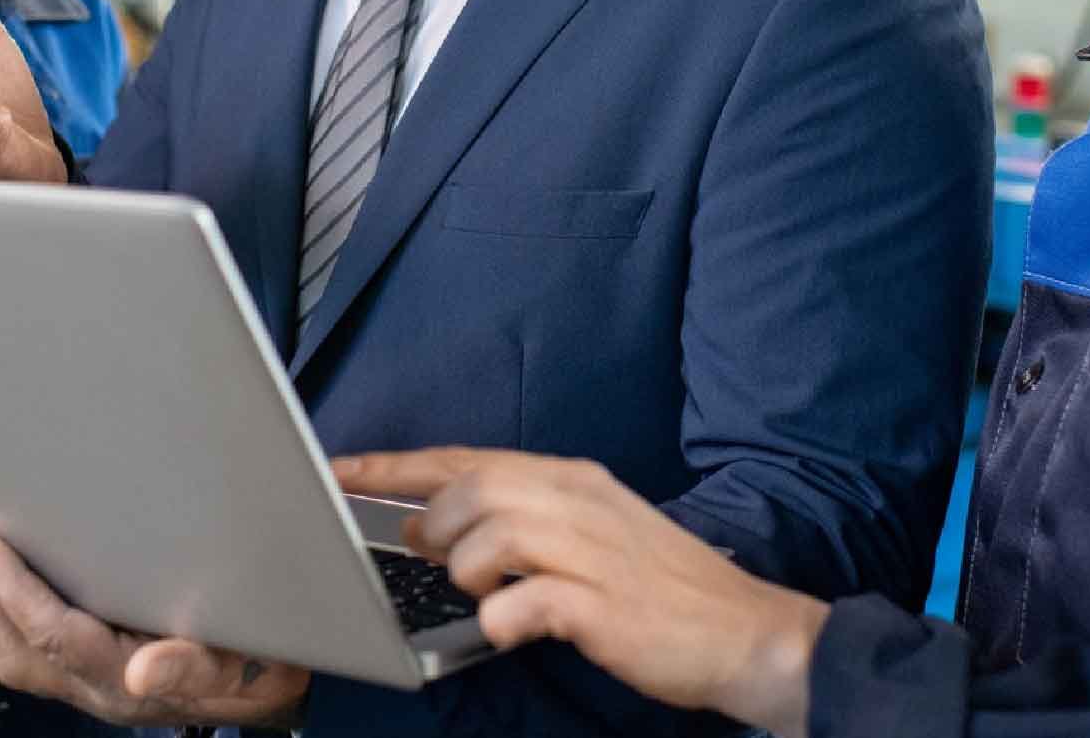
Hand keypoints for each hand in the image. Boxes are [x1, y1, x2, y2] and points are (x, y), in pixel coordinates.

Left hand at [0, 532, 310, 728]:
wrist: (274, 691)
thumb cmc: (262, 663)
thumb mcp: (247, 660)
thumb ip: (194, 664)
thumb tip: (142, 669)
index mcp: (130, 680)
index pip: (56, 636)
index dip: (15, 592)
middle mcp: (99, 690)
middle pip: (19, 653)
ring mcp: (89, 688)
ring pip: (14, 660)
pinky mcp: (87, 677)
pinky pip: (25, 657)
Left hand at [333, 449, 830, 737]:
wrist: (749, 632)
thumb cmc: (662, 591)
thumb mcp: (594, 534)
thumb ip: (525, 522)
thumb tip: (439, 527)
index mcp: (574, 480)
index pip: (467, 457)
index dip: (396, 465)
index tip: (339, 469)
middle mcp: (581, 503)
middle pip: (473, 485)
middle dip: (433, 523)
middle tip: (431, 556)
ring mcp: (594, 551)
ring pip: (491, 533)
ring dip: (467, 571)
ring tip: (483, 594)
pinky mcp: (604, 606)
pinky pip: (526, 602)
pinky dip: (502, 618)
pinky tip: (511, 628)